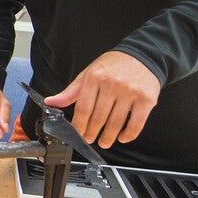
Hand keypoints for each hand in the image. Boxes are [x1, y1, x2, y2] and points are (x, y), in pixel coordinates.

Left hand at [44, 50, 160, 148]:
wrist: (142, 56)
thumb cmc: (113, 66)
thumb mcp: (89, 74)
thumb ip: (71, 91)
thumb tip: (51, 102)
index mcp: (95, 77)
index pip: (83, 108)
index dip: (79, 125)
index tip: (78, 133)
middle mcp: (112, 84)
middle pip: (98, 118)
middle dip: (92, 133)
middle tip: (90, 139)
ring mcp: (130, 92)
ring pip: (115, 123)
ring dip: (108, 137)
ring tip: (104, 142)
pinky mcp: (146, 99)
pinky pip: (135, 124)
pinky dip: (128, 135)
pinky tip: (122, 137)